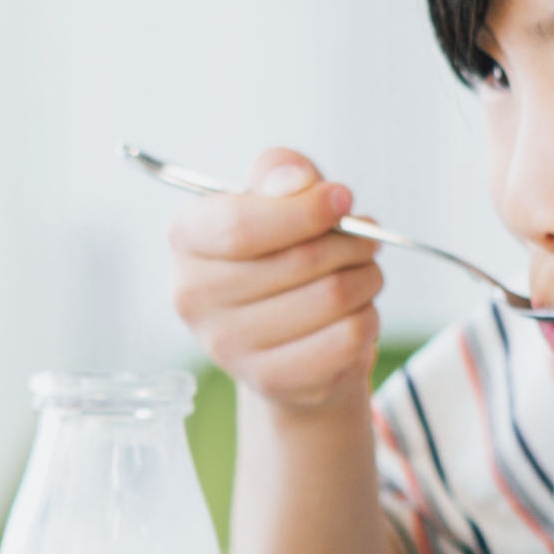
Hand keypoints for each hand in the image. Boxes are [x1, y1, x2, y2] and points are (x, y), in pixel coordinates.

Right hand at [169, 148, 383, 412]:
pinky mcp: (272, 382)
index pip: (241, 226)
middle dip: (351, 242)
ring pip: (333, 298)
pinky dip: (367, 319)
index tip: (343, 199)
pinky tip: (351, 315)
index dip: (304, 210)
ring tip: (361, 275)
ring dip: (366, 279)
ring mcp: (229, 347)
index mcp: (186, 239)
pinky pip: (348, 338)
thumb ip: (280, 172)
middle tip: (366, 239)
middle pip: (300, 260)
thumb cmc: (278, 252)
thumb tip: (297, 184)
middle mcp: (194, 296)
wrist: (281, 337)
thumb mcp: (272, 196)